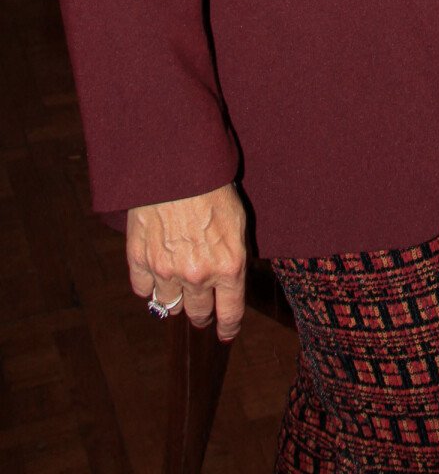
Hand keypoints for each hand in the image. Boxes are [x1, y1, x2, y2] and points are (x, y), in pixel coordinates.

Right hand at [127, 182, 247, 339]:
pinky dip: (149, 284)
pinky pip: (143, 289)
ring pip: (169, 305)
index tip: (225, 332)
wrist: (176, 167)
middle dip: (202, 313)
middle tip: (202, 309)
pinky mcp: (139, 261)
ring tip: (178, 286)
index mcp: (228, 266)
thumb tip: (230, 279)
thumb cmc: (213, 188)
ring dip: (176, 298)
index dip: (228, 327)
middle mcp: (197, 275)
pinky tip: (156, 272)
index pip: (229, 313)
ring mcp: (165, 271)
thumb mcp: (238, 221)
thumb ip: (234, 255)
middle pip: (198, 314)